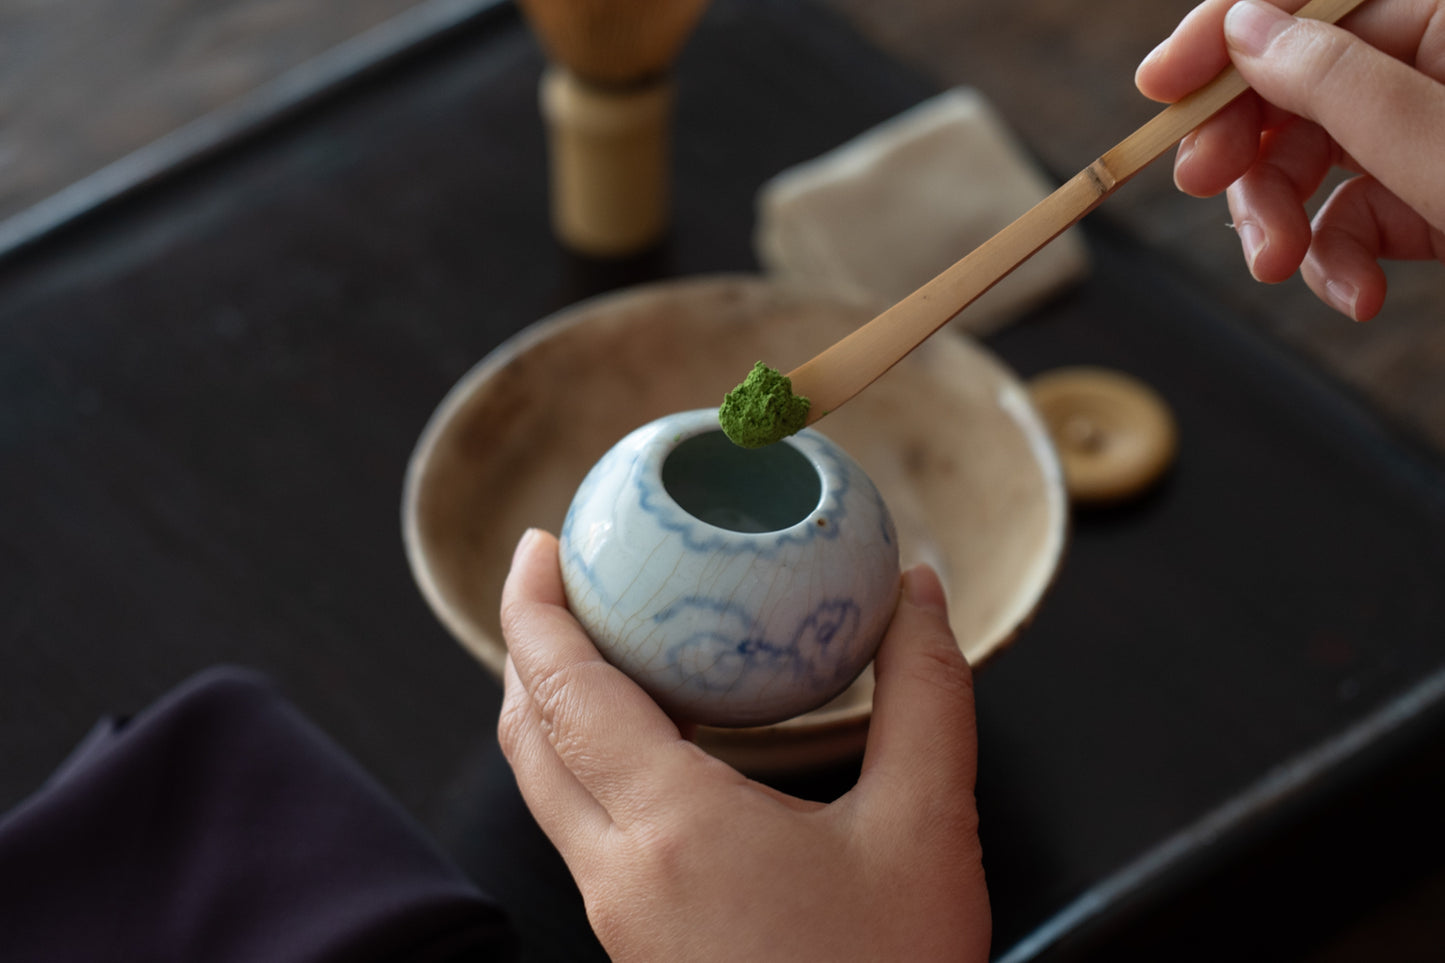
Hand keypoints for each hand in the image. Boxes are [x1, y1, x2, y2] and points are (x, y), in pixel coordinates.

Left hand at [497, 529, 990, 961]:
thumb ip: (927, 699)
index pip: (565, 694)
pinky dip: (582, 762)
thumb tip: (917, 593)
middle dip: (525, 646)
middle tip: (558, 578)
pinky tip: (644, 744)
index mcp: (673, 830)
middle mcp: (620, 875)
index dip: (537, 609)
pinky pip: (578, 832)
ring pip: (544, 791)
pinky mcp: (636, 947)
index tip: (541, 546)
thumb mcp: (929, 830)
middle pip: (528, 737)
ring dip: (548, 707)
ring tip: (594, 644)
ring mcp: (618, 919)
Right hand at [1136, 0, 1444, 319]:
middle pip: (1290, 90)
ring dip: (1276, 221)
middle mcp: (1426, 69)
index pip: (1303, 5)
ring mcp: (1424, 139)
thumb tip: (1241, 29)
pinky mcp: (1427, 203)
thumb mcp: (1434, 138)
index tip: (1158, 86)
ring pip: (1308, 163)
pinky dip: (1333, 261)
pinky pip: (1350, 219)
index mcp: (1441, 18)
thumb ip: (1337, 79)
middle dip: (1242, 151)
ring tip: (1278, 264)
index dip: (1220, 37)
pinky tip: (1356, 293)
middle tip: (1199, 183)